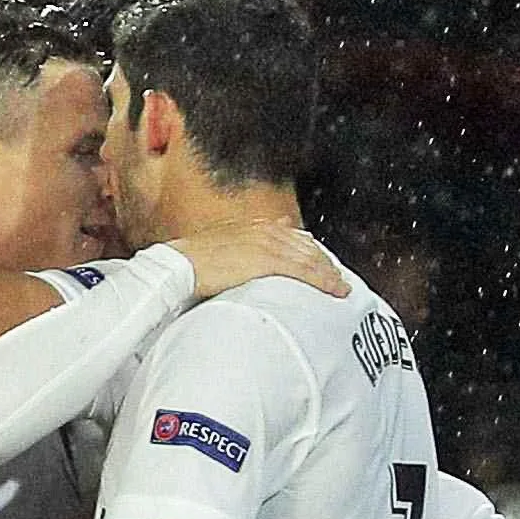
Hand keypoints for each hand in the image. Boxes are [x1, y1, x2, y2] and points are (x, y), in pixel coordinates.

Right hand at [167, 220, 350, 301]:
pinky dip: (323, 281)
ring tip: (341, 287)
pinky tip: (334, 290)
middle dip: (325, 262)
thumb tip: (247, 259)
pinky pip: (305, 271)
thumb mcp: (217, 249)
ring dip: (329, 273)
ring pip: (311, 257)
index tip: (320, 263)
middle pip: (307, 246)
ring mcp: (269, 245)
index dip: (309, 251)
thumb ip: (238, 250)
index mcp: (253, 228)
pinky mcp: (269, 261)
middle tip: (338, 278)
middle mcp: (266, 231)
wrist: (179, 266)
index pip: (292, 236)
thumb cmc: (190, 263)